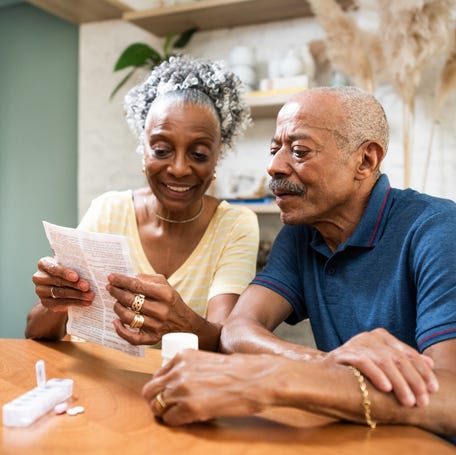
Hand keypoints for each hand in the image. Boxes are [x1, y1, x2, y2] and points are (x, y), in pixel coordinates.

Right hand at [32, 257, 93, 311]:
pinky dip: (75, 303)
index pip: (53, 267)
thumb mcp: (70, 266)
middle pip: (58, 281)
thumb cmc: (69, 272)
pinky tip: (85, 302)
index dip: (64, 272)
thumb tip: (90, 268)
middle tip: (87, 287)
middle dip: (75, 285)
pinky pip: (61, 303)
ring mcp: (40, 291)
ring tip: (90, 296)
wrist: (62, 287)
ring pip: (60, 293)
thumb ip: (76, 266)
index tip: (76, 277)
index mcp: (44, 264)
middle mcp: (39, 277)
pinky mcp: (45, 302)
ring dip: (77, 295)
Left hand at [106, 273, 194, 344]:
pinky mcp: (153, 338)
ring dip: (118, 308)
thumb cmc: (172, 301)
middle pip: (131, 301)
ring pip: (128, 318)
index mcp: (165, 294)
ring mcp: (157, 326)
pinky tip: (116, 322)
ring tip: (116, 303)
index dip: (122, 281)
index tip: (111, 277)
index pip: (138, 286)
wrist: (186, 324)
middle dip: (116, 292)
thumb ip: (148, 279)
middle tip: (110, 288)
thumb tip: (130, 278)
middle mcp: (161, 310)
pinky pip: (132, 338)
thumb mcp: (166, 285)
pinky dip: (121, 331)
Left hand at [142, 350, 279, 425]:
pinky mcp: (190, 408)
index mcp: (183, 356)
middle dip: (156, 400)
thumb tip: (178, 383)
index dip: (161, 387)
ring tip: (179, 414)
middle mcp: (178, 371)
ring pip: (156, 406)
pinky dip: (175, 422)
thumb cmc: (239, 370)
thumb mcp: (208, 359)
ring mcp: (182, 389)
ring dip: (165, 412)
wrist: (256, 378)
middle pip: (150, 391)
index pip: (156, 375)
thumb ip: (190, 368)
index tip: (167, 393)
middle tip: (167, 407)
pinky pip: (169, 420)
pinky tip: (187, 419)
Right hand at [326, 328, 438, 406]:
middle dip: (413, 381)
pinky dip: (377, 374)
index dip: (423, 371)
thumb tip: (430, 363)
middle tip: (422, 401)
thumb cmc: (357, 370)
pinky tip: (386, 388)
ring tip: (408, 400)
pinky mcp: (343, 353)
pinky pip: (363, 362)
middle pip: (398, 358)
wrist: (324, 373)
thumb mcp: (383, 363)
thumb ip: (404, 361)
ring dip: (399, 383)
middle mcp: (370, 336)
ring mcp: (356, 343)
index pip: (408, 353)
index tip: (433, 389)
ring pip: (384, 361)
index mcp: (381, 336)